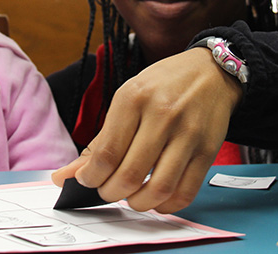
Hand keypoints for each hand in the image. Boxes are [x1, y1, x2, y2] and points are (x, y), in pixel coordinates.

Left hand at [51, 46, 242, 213]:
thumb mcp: (127, 98)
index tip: (87, 181)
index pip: (106, 153)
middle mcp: (162, 115)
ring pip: (158, 189)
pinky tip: (156, 200)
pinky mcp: (208, 150)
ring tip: (131, 196)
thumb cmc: (163, 85)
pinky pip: (185, 192)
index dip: (91, 177)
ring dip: (138, 203)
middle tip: (107, 190)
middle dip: (111, 192)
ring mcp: (188, 134)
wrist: (210, 71)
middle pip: (129, 174)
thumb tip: (67, 175)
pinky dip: (167, 205)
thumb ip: (101, 139)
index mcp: (134, 98)